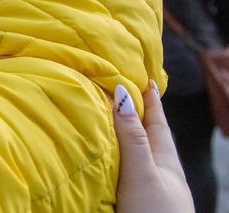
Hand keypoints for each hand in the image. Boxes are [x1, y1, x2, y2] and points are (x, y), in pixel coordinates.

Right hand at [113, 81, 193, 212]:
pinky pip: (129, 174)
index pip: (157, 122)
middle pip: (150, 138)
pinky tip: (111, 166)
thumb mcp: (142, 172)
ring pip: (139, 157)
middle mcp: (160, 174)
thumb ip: (131, 138)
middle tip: (128, 94)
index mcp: (164, 161)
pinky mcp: (139, 206)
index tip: (144, 76)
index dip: (150, 99)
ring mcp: (152, 191)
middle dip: (139, 116)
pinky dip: (119, 163)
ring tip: (115, 125)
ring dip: (127, 140)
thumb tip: (122, 93)